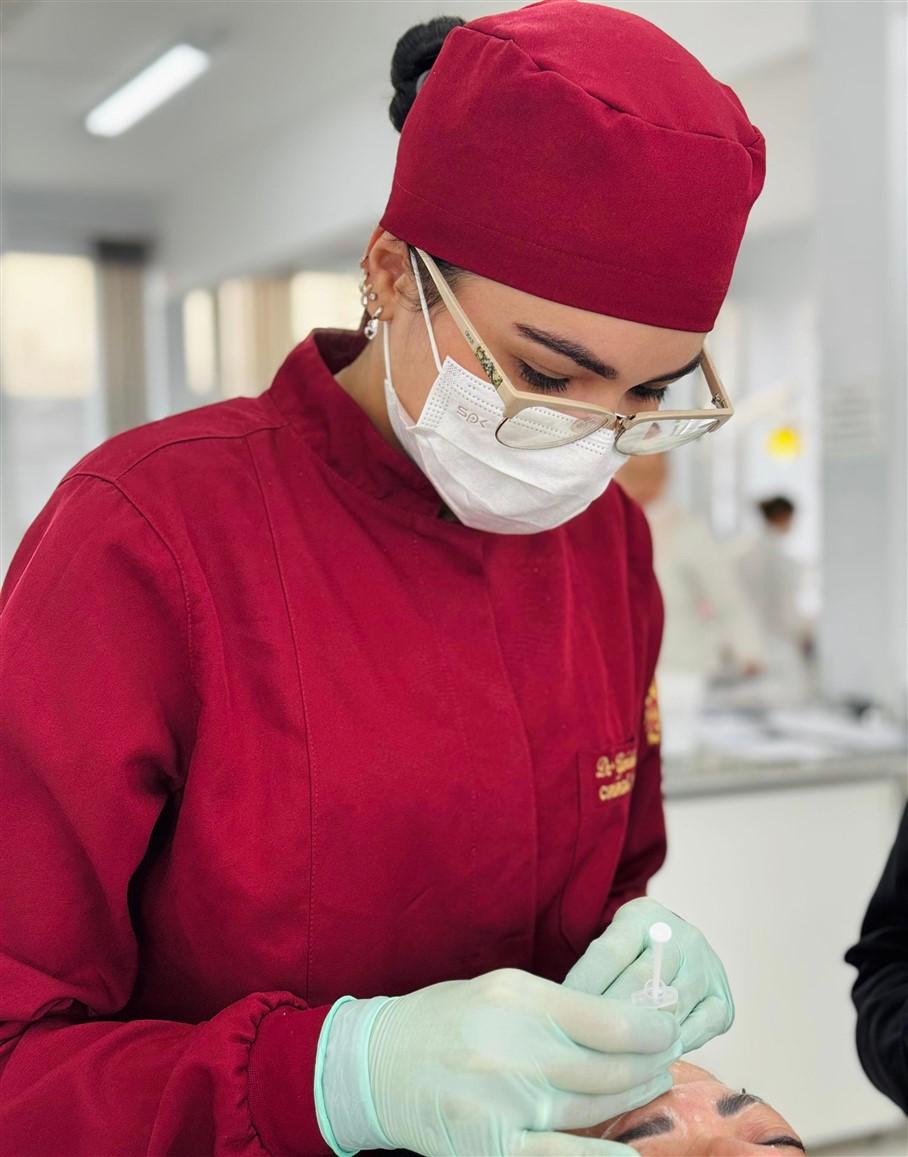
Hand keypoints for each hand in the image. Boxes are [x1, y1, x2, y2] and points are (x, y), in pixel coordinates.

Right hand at [321, 967, 680, 1155]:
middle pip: (607, 1066)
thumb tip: (624, 1019)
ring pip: (590, 1106)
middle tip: (669, 1056)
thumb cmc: (446, 1021)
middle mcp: (513, 1049)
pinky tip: (629, 1155)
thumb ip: (559, 1005)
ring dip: (631, 1097)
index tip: (668, 1026)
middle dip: (649, 1063)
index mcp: (517, 1000)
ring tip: (653, 1083)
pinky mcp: (490, 1146)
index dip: (650, 1027)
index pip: (607, 1020)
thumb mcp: (500, 991)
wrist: (378, 1065)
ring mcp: (503, 1102)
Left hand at [563, 897, 733, 1052]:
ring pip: (668, 1010)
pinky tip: (646, 1059)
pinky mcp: (723, 1002)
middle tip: (582, 1042)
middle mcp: (683, 937)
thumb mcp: (610, 941)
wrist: (673, 945)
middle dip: (608, 1016)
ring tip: (608, 1059)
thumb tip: (561, 1004)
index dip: (583, 987)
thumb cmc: (629, 951)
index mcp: (644, 916)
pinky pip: (696, 1031)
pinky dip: (670, 1046)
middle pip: (640, 983)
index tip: (561, 1012)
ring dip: (637, 1038)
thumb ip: (593, 966)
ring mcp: (707, 969)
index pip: (608, 954)